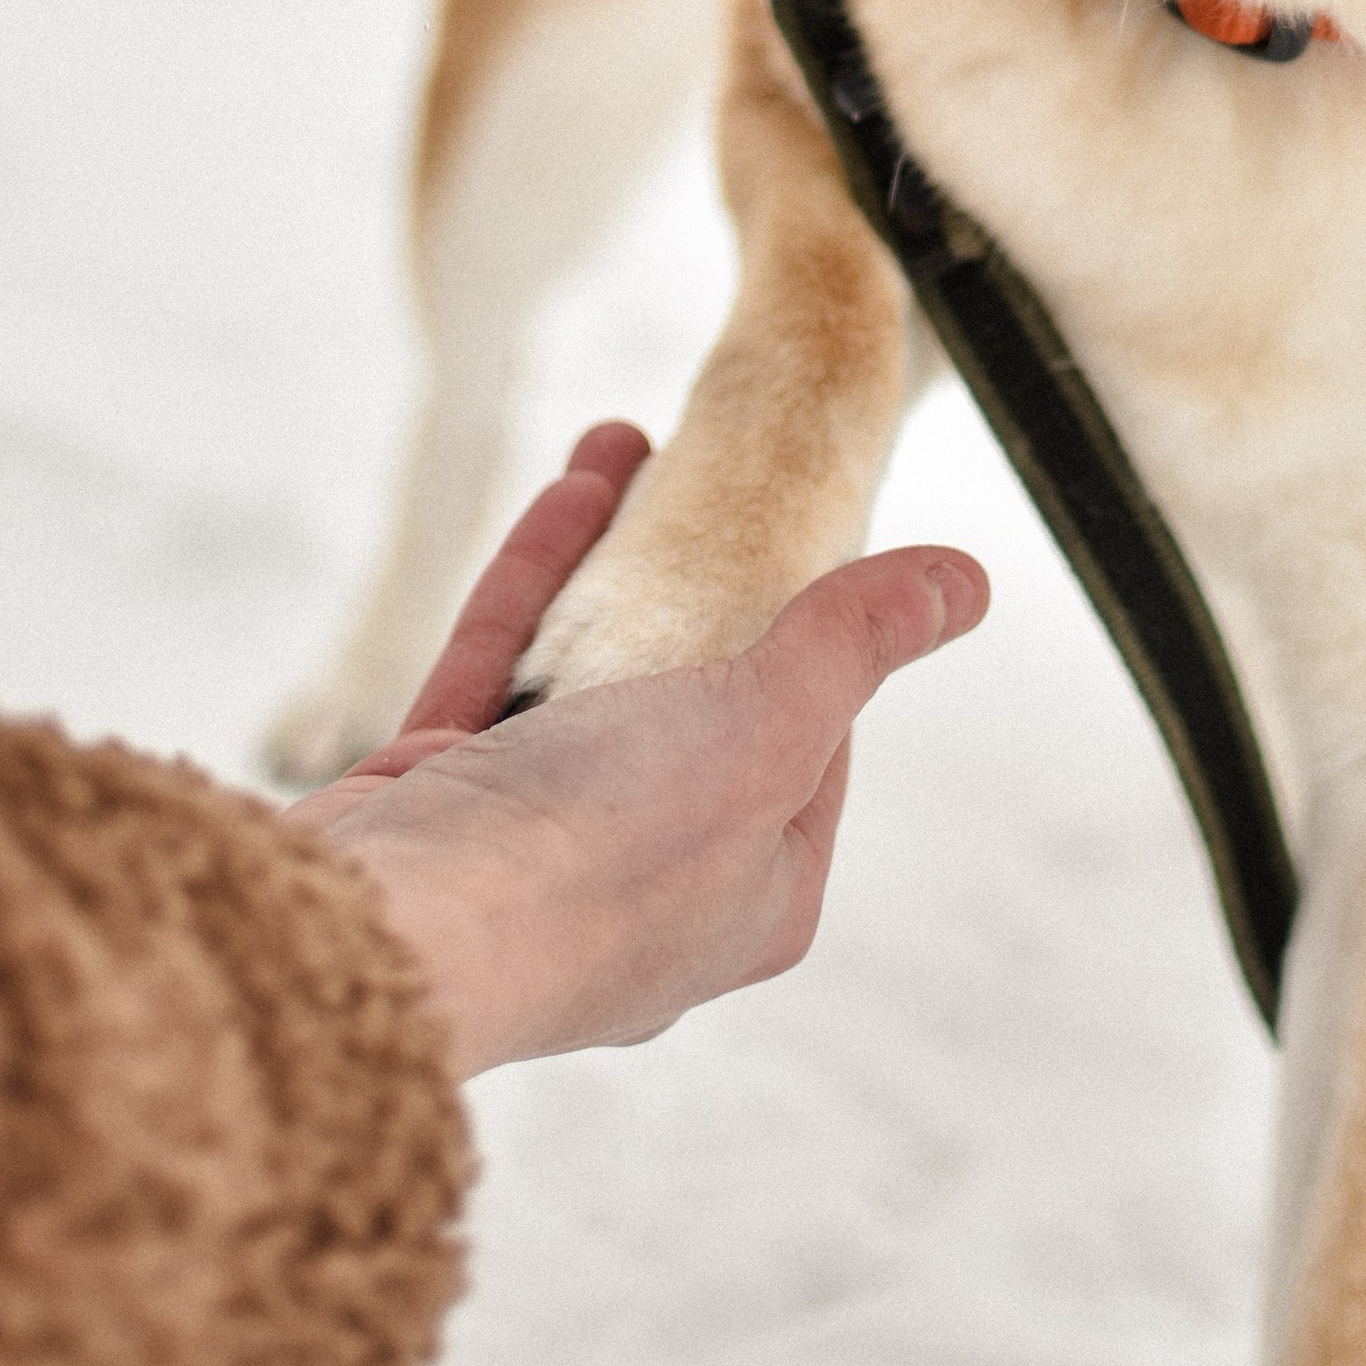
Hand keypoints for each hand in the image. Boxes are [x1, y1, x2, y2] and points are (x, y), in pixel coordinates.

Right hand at [288, 425, 987, 1074]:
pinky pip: (495, 667)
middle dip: (697, 582)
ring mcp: (530, 843)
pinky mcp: (438, 798)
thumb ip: (853, 646)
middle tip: (712, 480)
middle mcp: (642, 882)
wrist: (396, 927)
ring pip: (584, 671)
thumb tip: (969, 585)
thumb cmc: (600, 852)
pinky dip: (534, 576)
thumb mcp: (766, 730)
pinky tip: (572, 482)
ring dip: (610, 554)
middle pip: (685, 706)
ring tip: (632, 439)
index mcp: (747, 900)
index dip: (819, 648)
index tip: (816, 550)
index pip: (812, 756)